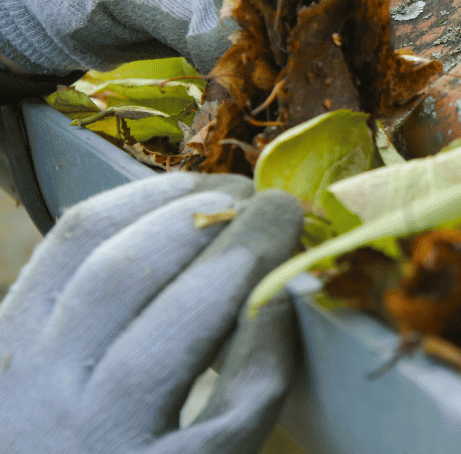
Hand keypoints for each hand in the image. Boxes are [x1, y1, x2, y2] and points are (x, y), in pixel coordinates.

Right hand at [0, 173, 303, 453]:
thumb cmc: (58, 450)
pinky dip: (264, 349)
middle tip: (261, 195)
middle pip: (126, 272)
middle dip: (203, 214)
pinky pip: (230, 409)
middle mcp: (40, 402)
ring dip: (242, 258)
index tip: (205, 180)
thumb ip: (72, 326)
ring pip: (174, 327)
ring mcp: (101, 449)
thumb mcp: (36, 389)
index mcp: (8, 362)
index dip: (149, 197)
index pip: (72, 245)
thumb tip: (164, 234)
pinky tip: (286, 315)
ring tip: (285, 224)